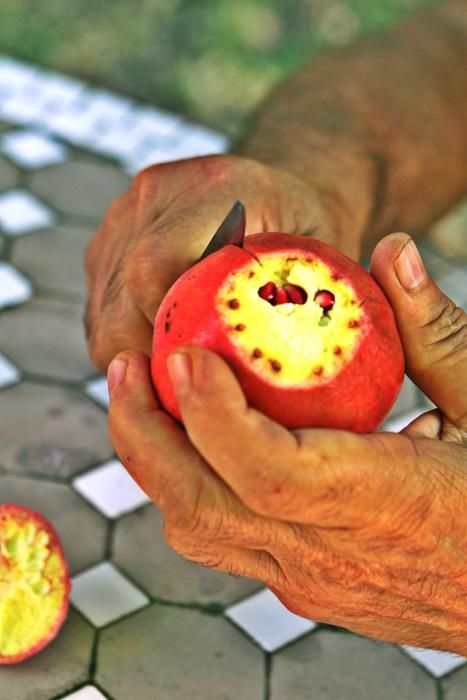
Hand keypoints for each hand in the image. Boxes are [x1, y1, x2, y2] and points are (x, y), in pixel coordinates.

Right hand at [85, 154, 360, 371]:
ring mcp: (124, 214)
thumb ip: (300, 313)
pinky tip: (168, 348)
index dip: (166, 335)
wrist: (275, 190)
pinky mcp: (107, 240)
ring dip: (136, 356)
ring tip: (183, 370)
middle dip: (151, 360)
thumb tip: (272, 393)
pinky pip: (100, 310)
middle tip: (193, 392)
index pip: (155, 268)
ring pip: (102, 314)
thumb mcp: (325, 268)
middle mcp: (157, 195)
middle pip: (120, 301)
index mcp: (217, 187)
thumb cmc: (308, 234)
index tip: (201, 376)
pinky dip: (127, 341)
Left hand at [106, 233, 466, 654]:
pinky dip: (191, 482)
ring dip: (157, 461)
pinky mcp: (305, 588)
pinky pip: (224, 536)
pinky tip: (191, 438)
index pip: (271, 473)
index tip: (184, 356)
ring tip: (142, 396)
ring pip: (201, 530)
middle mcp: (334, 558)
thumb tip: (391, 255)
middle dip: (146, 437)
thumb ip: (437, 334)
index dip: (215, 416)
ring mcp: (312, 582)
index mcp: (387, 507)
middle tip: (124, 367)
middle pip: (204, 509)